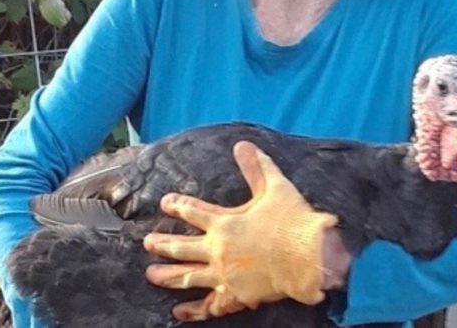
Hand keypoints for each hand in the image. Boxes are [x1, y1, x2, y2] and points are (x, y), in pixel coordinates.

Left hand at [143, 140, 338, 320]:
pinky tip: (180, 312)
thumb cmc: (292, 222)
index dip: (176, 205)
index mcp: (224, 223)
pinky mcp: (235, 295)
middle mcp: (218, 250)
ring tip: (152, 274)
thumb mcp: (274, 187)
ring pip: (187, 277)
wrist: (309, 257)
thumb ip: (257, 167)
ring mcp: (224, 275)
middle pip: (181, 247)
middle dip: (162, 244)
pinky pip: (209, 305)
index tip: (165, 203)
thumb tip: (243, 145)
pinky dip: (193, 310)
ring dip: (167, 276)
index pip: (192, 211)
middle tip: (147, 242)